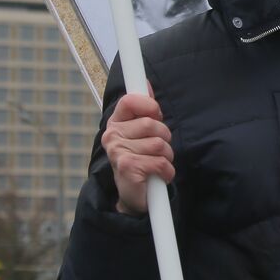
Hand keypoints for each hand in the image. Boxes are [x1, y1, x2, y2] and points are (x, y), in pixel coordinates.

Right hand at [102, 88, 172, 215]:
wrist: (134, 196)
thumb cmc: (140, 159)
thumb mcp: (142, 132)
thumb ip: (145, 109)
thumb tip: (146, 83)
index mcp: (116, 123)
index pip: (130, 100)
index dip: (149, 105)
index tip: (156, 114)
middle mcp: (112, 135)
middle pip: (151, 123)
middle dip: (164, 137)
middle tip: (158, 149)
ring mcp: (117, 152)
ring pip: (158, 144)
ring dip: (166, 155)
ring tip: (157, 163)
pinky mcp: (127, 167)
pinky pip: (160, 162)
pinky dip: (167, 170)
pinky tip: (159, 176)